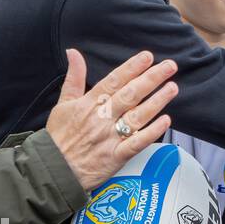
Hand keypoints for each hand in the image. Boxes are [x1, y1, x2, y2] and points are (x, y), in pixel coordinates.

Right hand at [46, 49, 177, 191]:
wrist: (51, 170)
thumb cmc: (58, 137)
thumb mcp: (62, 104)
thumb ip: (73, 78)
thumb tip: (73, 53)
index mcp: (89, 104)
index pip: (113, 81)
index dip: (131, 68)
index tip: (147, 57)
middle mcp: (101, 118)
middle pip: (130, 95)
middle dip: (151, 78)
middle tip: (169, 66)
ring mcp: (110, 137)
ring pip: (137, 116)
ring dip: (157, 101)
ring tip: (172, 88)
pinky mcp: (116, 156)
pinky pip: (136, 142)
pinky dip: (151, 132)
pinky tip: (166, 120)